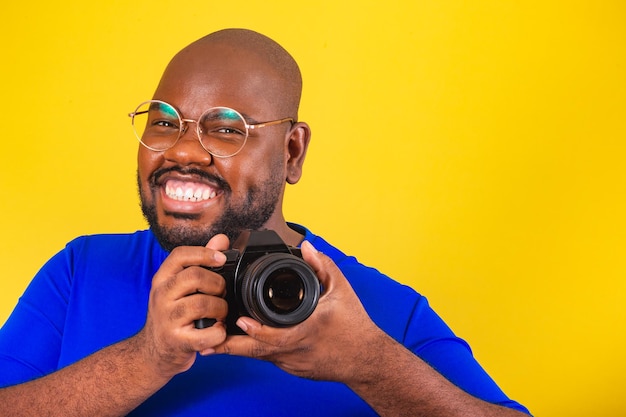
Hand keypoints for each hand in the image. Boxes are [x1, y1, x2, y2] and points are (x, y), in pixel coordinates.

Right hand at [135, 234, 230, 378]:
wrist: (153, 352)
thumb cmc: (173, 314)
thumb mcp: (180, 286)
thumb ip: (201, 261)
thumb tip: (221, 240)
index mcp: (162, 279)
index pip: (180, 255)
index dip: (205, 253)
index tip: (222, 259)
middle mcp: (161, 296)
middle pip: (195, 276)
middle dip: (217, 283)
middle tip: (221, 293)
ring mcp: (167, 319)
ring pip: (203, 304)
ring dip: (221, 308)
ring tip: (220, 313)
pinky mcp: (177, 341)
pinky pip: (207, 333)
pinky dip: (219, 332)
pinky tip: (217, 330)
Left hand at [213, 240, 384, 382]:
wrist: (366, 359)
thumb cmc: (354, 325)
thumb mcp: (342, 290)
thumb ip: (323, 265)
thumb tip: (306, 246)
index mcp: (307, 330)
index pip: (276, 336)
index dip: (256, 331)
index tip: (240, 322)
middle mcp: (296, 350)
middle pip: (258, 353)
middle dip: (230, 348)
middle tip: (206, 344)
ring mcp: (294, 363)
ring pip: (260, 356)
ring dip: (238, 349)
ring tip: (213, 342)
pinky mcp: (293, 369)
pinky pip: (270, 358)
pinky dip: (256, 350)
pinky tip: (242, 342)